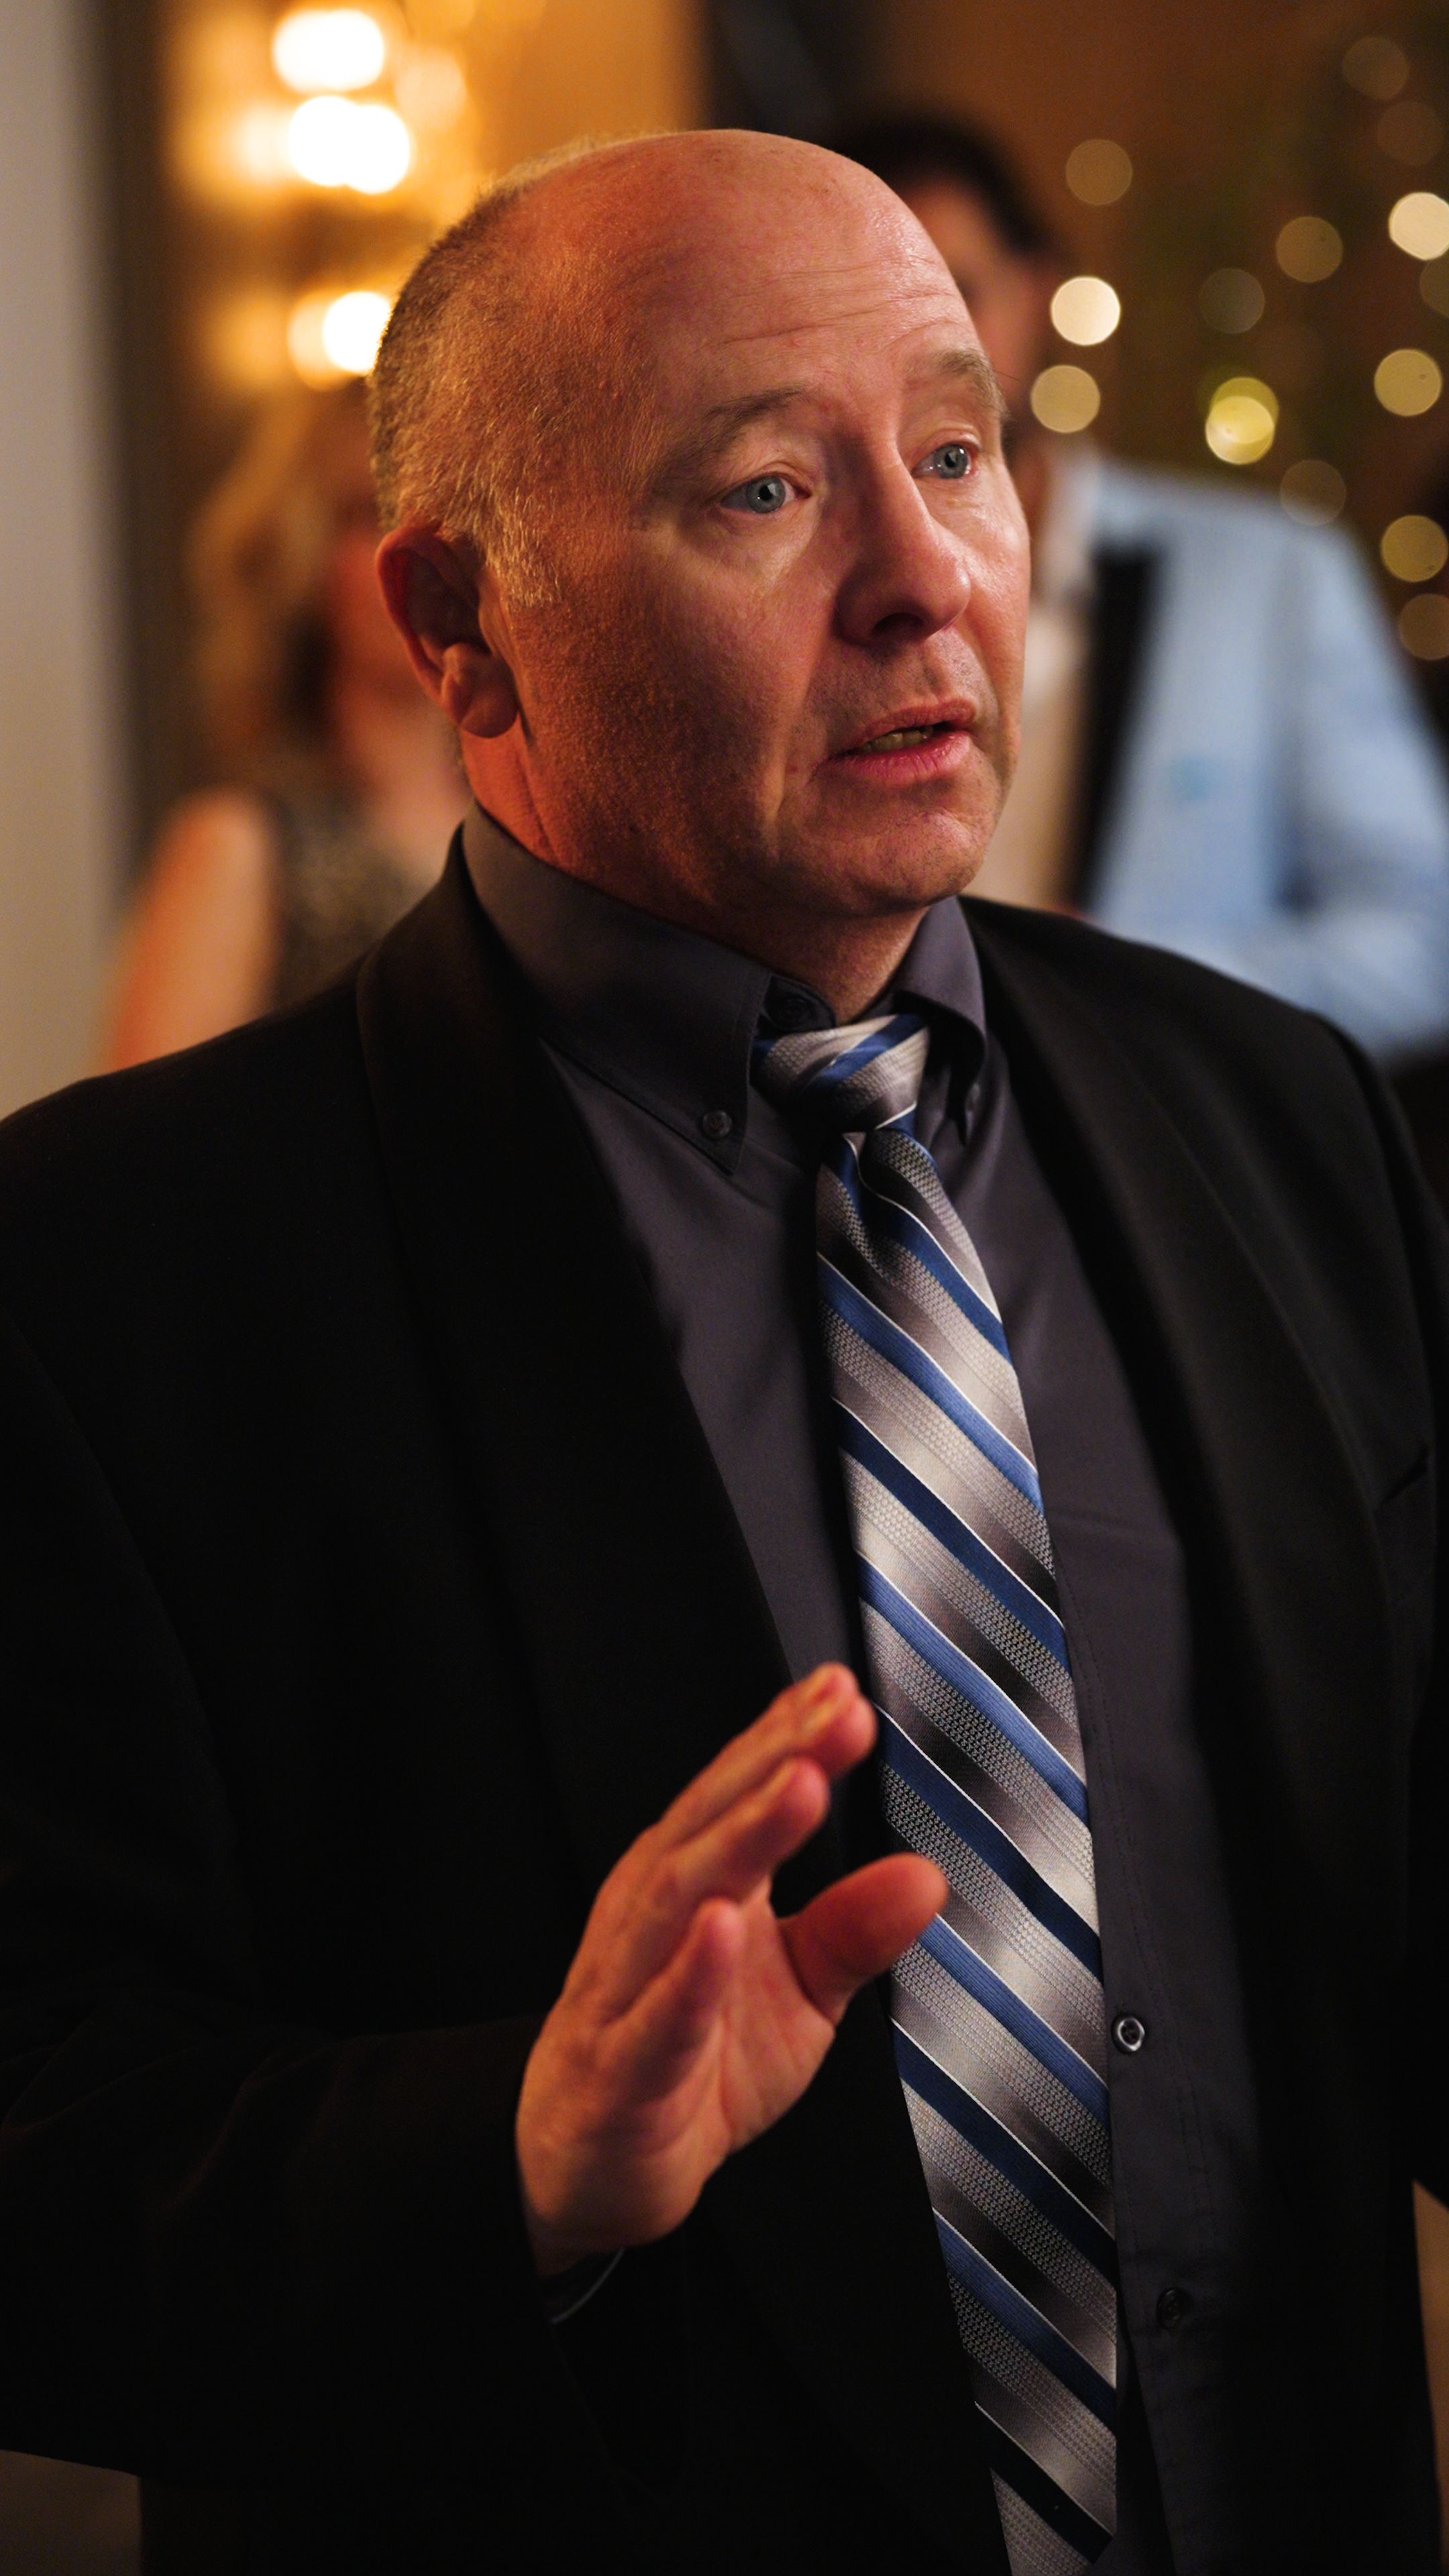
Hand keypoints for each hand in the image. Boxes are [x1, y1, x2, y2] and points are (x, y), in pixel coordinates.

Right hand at [515, 1663, 944, 2275]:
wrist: (595, 2163)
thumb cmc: (692, 2055)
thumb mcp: (796, 1990)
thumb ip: (853, 1929)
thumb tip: (924, 1875)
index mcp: (693, 1879)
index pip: (740, 1793)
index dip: (789, 1737)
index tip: (843, 1691)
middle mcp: (652, 1913)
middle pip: (712, 1824)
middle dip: (775, 1763)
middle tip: (835, 1716)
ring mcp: (628, 1985)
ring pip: (680, 1899)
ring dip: (742, 1839)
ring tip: (799, 1789)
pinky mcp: (622, 2068)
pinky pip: (656, 2016)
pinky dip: (690, 1973)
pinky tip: (723, 1929)